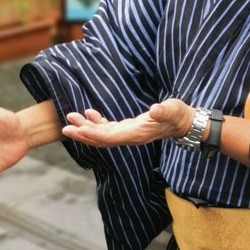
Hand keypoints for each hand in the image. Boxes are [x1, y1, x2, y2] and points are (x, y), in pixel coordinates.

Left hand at [61, 99, 193, 147]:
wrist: (183, 123)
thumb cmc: (178, 115)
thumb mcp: (173, 110)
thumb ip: (163, 111)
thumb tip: (155, 110)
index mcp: (137, 134)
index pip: (111, 137)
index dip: (94, 134)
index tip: (79, 129)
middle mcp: (129, 137)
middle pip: (101, 139)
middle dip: (83, 134)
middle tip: (65, 127)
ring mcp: (128, 134)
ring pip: (102, 134)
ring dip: (86, 127)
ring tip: (71, 118)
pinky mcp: (129, 128)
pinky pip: (109, 128)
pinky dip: (97, 122)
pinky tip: (88, 114)